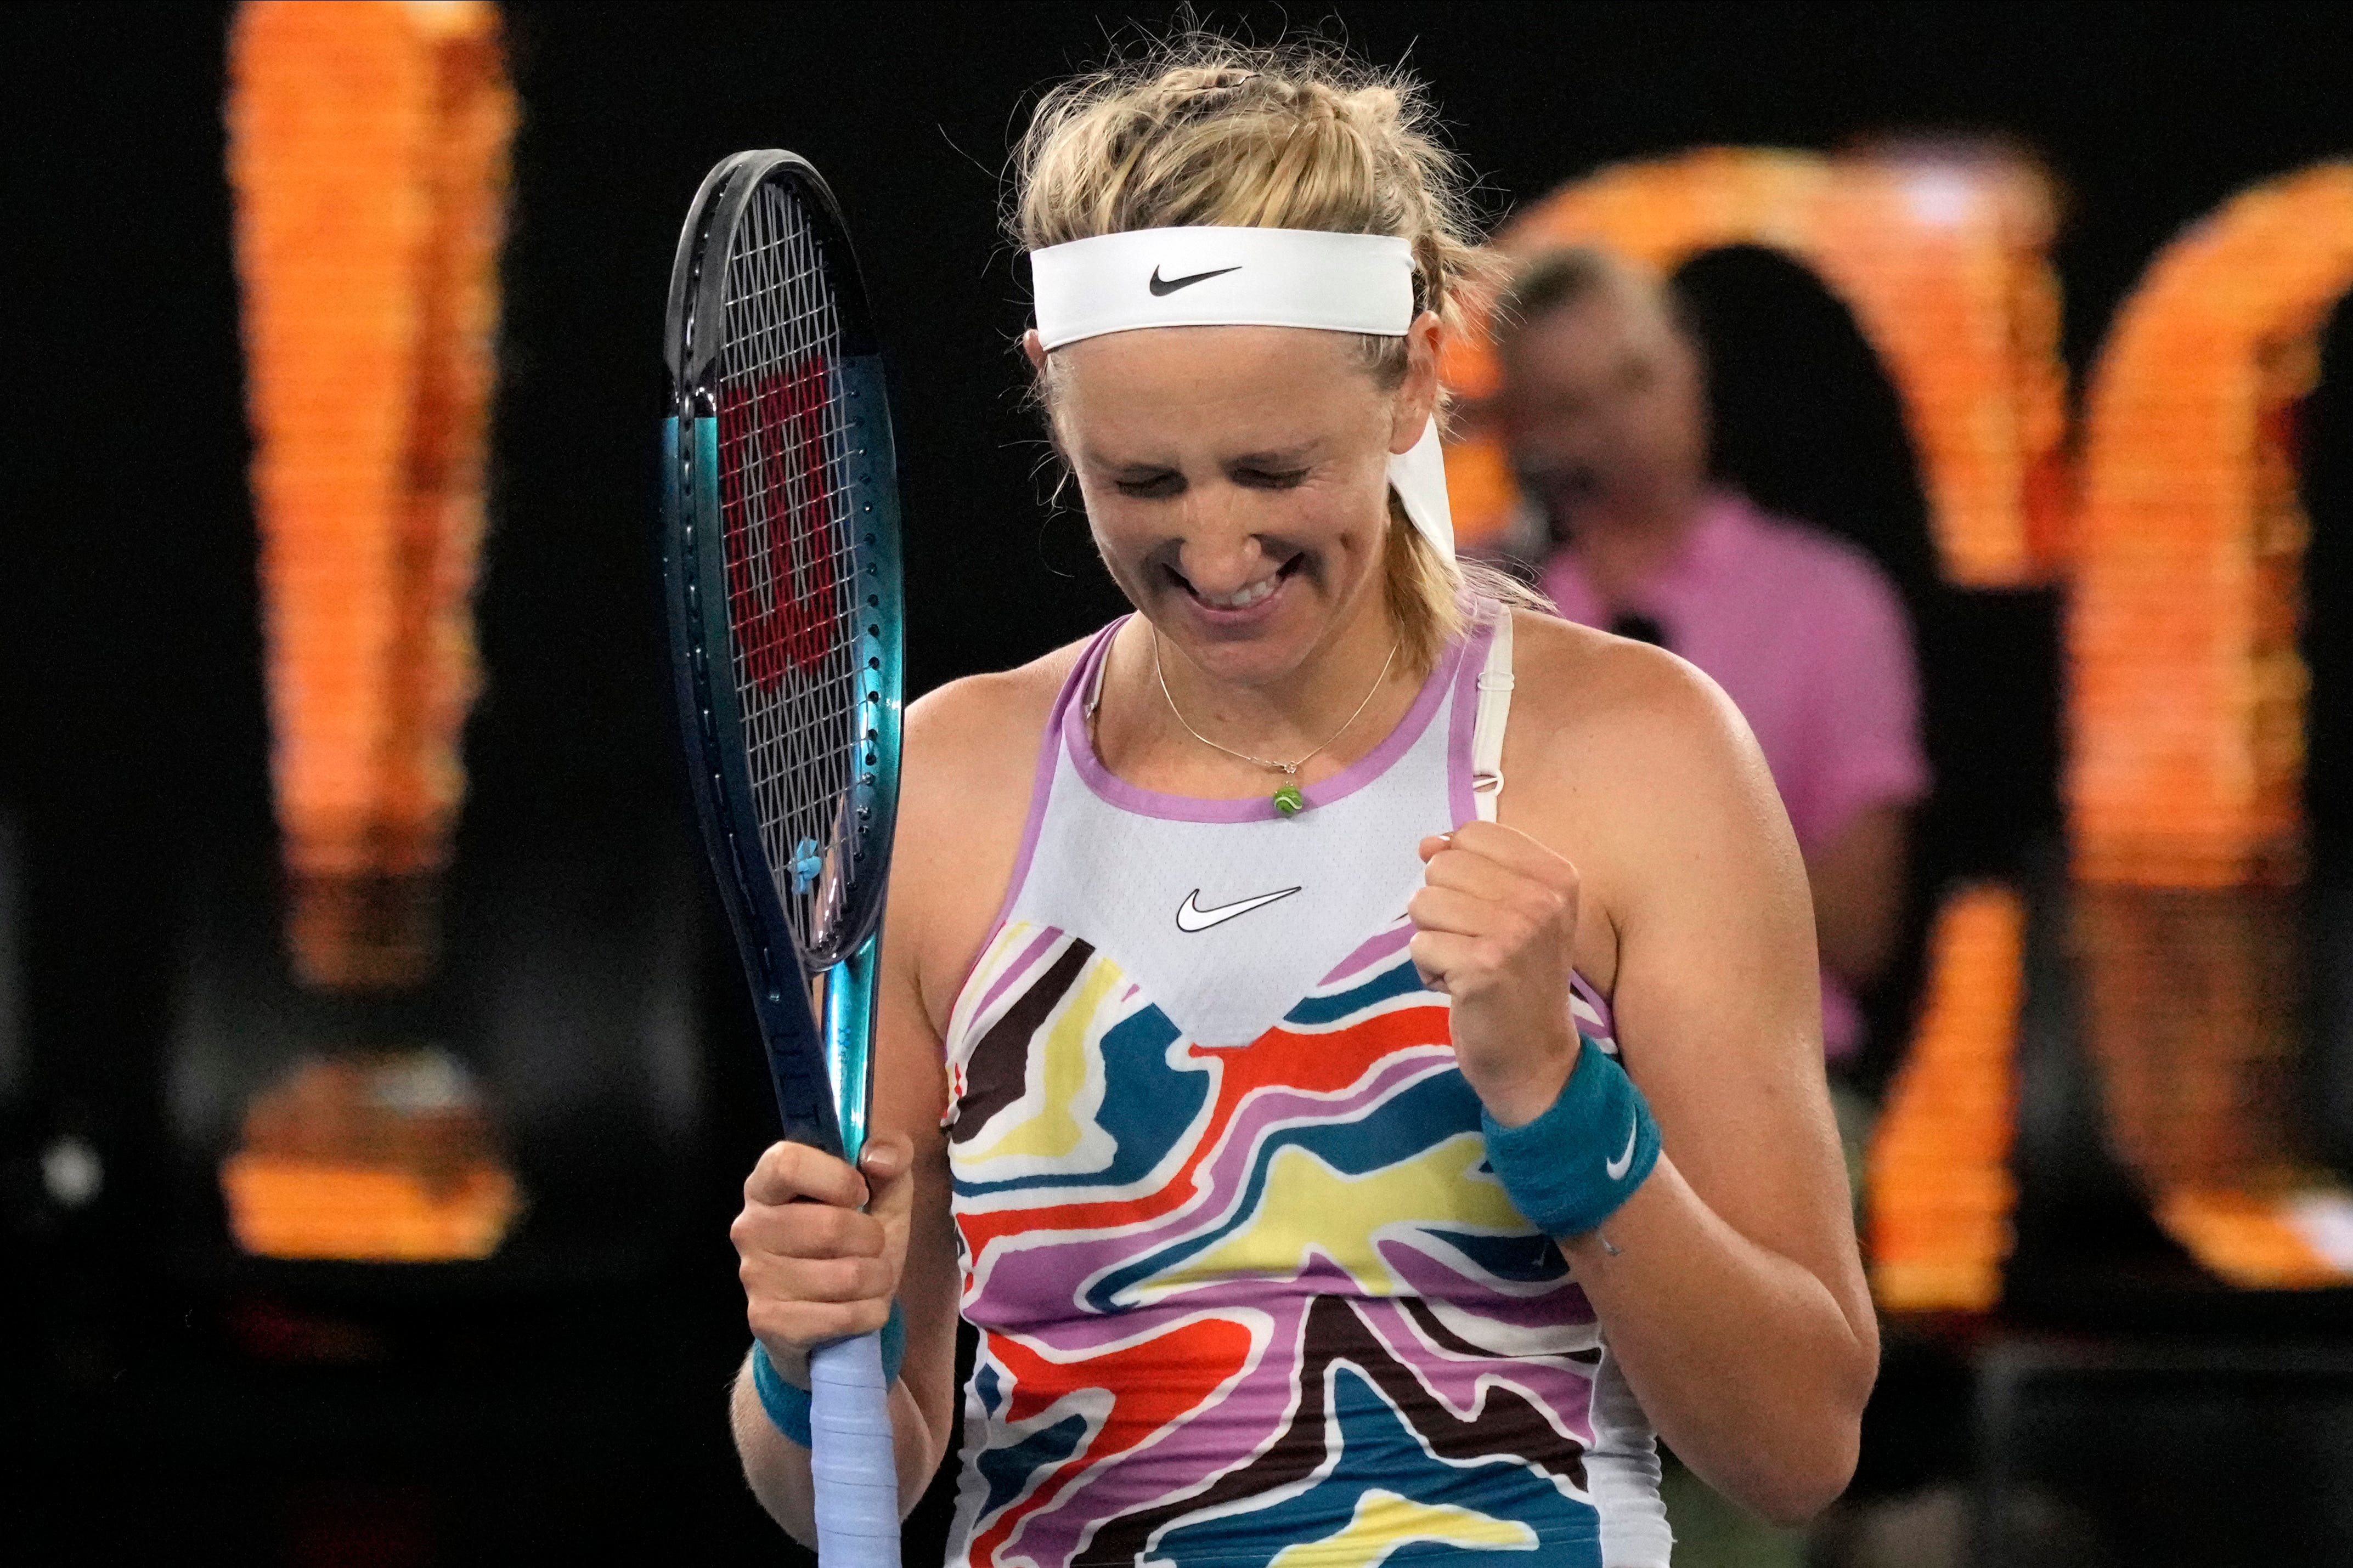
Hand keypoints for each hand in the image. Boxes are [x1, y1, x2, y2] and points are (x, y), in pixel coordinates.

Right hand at [730, 1132, 912, 1386]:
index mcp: (767, 1183)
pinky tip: (859, 1306)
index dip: (838, 1178)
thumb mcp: (882, 1190)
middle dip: (873, 1238)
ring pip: (847, 1276)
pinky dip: (871, 1312)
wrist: (830, 1316)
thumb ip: (890, 1155)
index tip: (860, 1194)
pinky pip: (845, 1317)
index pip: (787, 1164)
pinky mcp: (769, 1322)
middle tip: (871, 1244)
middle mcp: (750, 1226)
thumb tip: (878, 1156)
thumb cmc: (854, 1239)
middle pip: (832, 1227)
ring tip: (869, 1277)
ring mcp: (755, 1277)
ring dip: (878, 1278)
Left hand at [1408, 819, 1584, 1125]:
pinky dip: (1430, 970)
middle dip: (1443, 907)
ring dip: (1434, 939)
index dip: (1459, 870)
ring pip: (1424, 902)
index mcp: (1556, 875)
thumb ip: (1474, 867)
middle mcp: (1542, 899)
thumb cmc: (1520, 978)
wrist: (1535, 1057)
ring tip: (1468, 965)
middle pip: (1443, 865)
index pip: (1473, 833)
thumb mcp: (1513, 910)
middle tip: (1475, 944)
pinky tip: (1461, 988)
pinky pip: (1419, 944)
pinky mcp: (1483, 968)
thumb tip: (1428, 842)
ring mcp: (1515, 933)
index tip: (1485, 909)